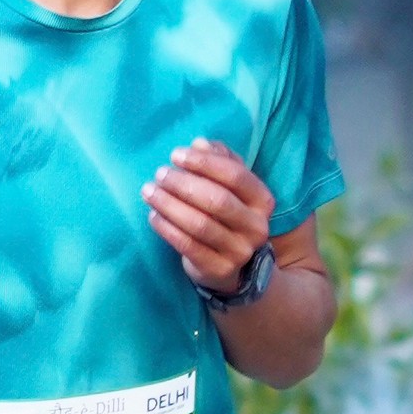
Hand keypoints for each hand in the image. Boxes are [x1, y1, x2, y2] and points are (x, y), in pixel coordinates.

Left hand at [143, 138, 273, 295]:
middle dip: (183, 184)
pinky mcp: (219, 269)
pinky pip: (188, 246)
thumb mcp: (229, 185)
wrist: (231, 265)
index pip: (235, 176)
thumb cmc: (226, 215)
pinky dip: (167, 229)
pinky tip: (153, 216)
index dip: (203, 163)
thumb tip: (200, 144)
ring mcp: (239, 251)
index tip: (175, 155)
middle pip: (217, 200)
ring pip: (200, 224)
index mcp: (263, 200)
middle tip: (159, 175)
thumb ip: (219, 160)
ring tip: (149, 192)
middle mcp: (257, 227)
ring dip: (170, 205)